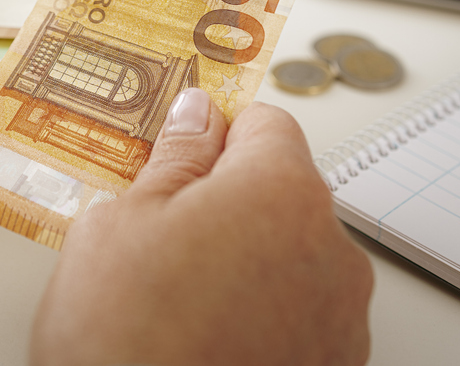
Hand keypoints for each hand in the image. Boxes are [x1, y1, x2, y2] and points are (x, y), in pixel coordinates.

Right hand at [31, 90, 372, 365]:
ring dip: (249, 259)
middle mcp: (331, 250)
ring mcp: (339, 318)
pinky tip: (207, 334)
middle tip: (163, 232)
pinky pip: (300, 313)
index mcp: (281, 192)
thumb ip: (173, 158)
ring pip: (291, 255)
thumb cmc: (125, 341)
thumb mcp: (120, 223)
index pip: (264, 123)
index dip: (214, 132)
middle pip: (283, 191)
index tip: (182, 146)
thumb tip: (194, 118)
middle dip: (229, 200)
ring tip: (180, 297)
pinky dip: (264, 313)